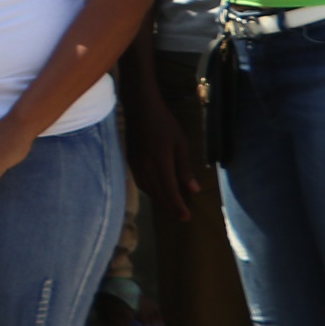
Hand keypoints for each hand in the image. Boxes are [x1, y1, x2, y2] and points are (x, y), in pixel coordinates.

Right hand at [120, 78, 202, 221]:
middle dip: (169, 207)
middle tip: (180, 217)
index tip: (186, 218)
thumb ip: (185, 168)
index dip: (178, 206)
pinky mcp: (130, 160)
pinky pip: (140, 182)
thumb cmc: (164, 122)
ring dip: (159, 200)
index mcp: (160, 162)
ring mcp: (136, 164)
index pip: (169, 190)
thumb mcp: (181, 143)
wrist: (139, 108)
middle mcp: (146, 167)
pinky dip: (149, 191)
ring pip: (147, 189)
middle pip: (157, 193)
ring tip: (169, 207)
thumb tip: (193, 189)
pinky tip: (155, 191)